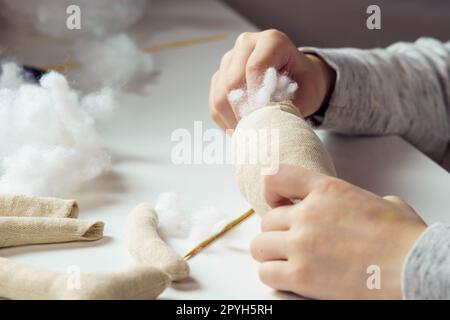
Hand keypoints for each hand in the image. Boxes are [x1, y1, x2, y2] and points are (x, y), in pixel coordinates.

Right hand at [209, 29, 335, 129]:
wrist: (297, 80)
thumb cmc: (304, 85)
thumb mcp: (308, 94)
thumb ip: (289, 106)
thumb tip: (267, 122)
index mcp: (271, 41)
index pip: (254, 67)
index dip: (257, 96)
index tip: (265, 117)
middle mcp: (246, 45)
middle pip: (232, 82)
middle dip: (244, 111)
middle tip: (258, 131)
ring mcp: (229, 62)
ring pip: (220, 97)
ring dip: (234, 120)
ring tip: (252, 134)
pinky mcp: (219, 79)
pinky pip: (215, 106)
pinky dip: (227, 123)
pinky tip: (243, 129)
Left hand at [250, 165, 426, 298]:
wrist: (415, 268)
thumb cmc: (404, 238)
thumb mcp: (384, 202)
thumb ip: (363, 199)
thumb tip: (377, 203)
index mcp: (326, 190)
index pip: (277, 176)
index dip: (270, 191)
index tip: (275, 204)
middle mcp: (307, 214)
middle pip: (266, 221)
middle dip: (276, 233)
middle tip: (290, 244)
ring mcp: (301, 244)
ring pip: (260, 247)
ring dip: (271, 255)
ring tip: (286, 262)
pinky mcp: (301, 275)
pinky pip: (267, 274)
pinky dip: (274, 277)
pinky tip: (290, 279)